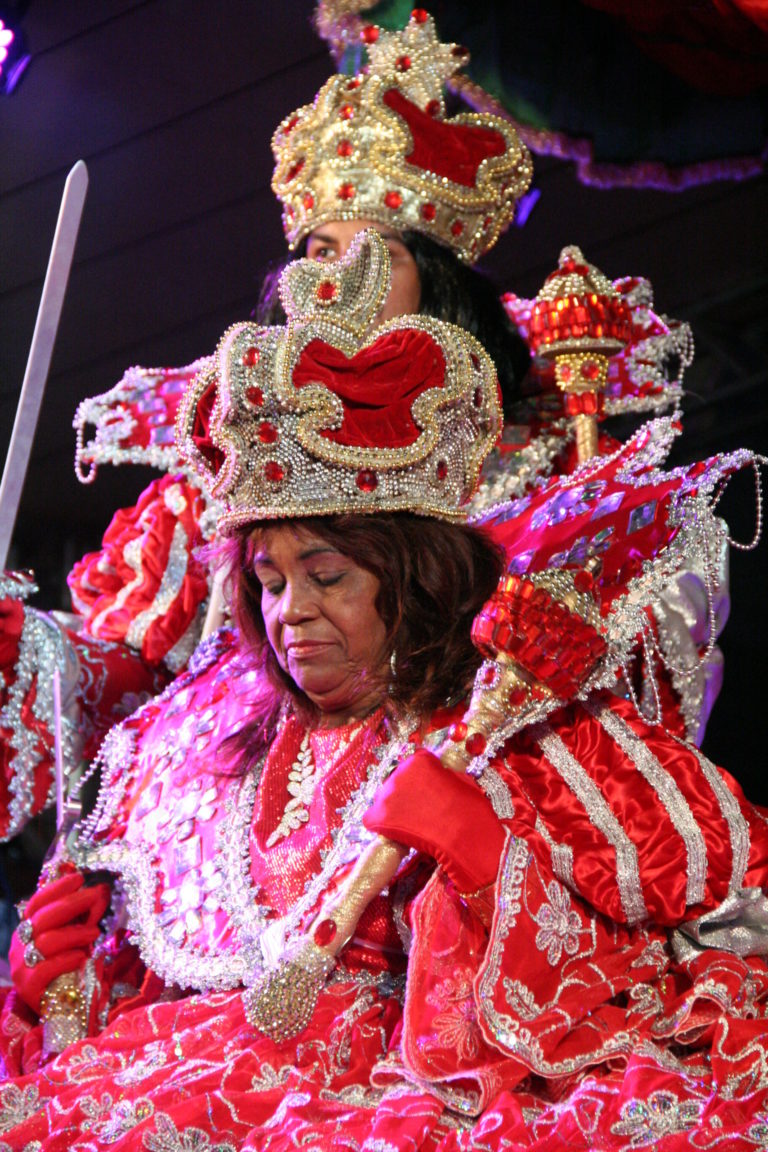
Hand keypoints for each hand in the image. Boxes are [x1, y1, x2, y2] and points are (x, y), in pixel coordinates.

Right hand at [9, 868, 110, 1013]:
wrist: (65, 1008)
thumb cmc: (70, 966)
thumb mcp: (77, 937)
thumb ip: (84, 917)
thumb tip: (101, 890)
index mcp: (28, 929)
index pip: (37, 903)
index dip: (56, 889)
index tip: (79, 878)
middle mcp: (20, 946)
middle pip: (43, 918)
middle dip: (72, 903)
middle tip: (95, 895)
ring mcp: (21, 967)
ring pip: (46, 941)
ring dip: (75, 933)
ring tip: (96, 932)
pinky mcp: (29, 988)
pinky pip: (46, 968)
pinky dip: (66, 959)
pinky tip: (83, 956)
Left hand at [363, 749, 506, 897]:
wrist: (463, 835)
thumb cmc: (470, 809)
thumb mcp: (461, 782)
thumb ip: (445, 776)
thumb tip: (441, 778)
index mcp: (420, 760)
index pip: (414, 765)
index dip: (422, 780)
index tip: (429, 792)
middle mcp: (399, 771)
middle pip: (397, 781)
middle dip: (406, 794)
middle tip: (420, 811)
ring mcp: (387, 793)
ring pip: (383, 800)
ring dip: (394, 809)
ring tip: (410, 825)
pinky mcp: (377, 816)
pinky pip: (372, 819)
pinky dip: (381, 826)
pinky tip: (396, 834)